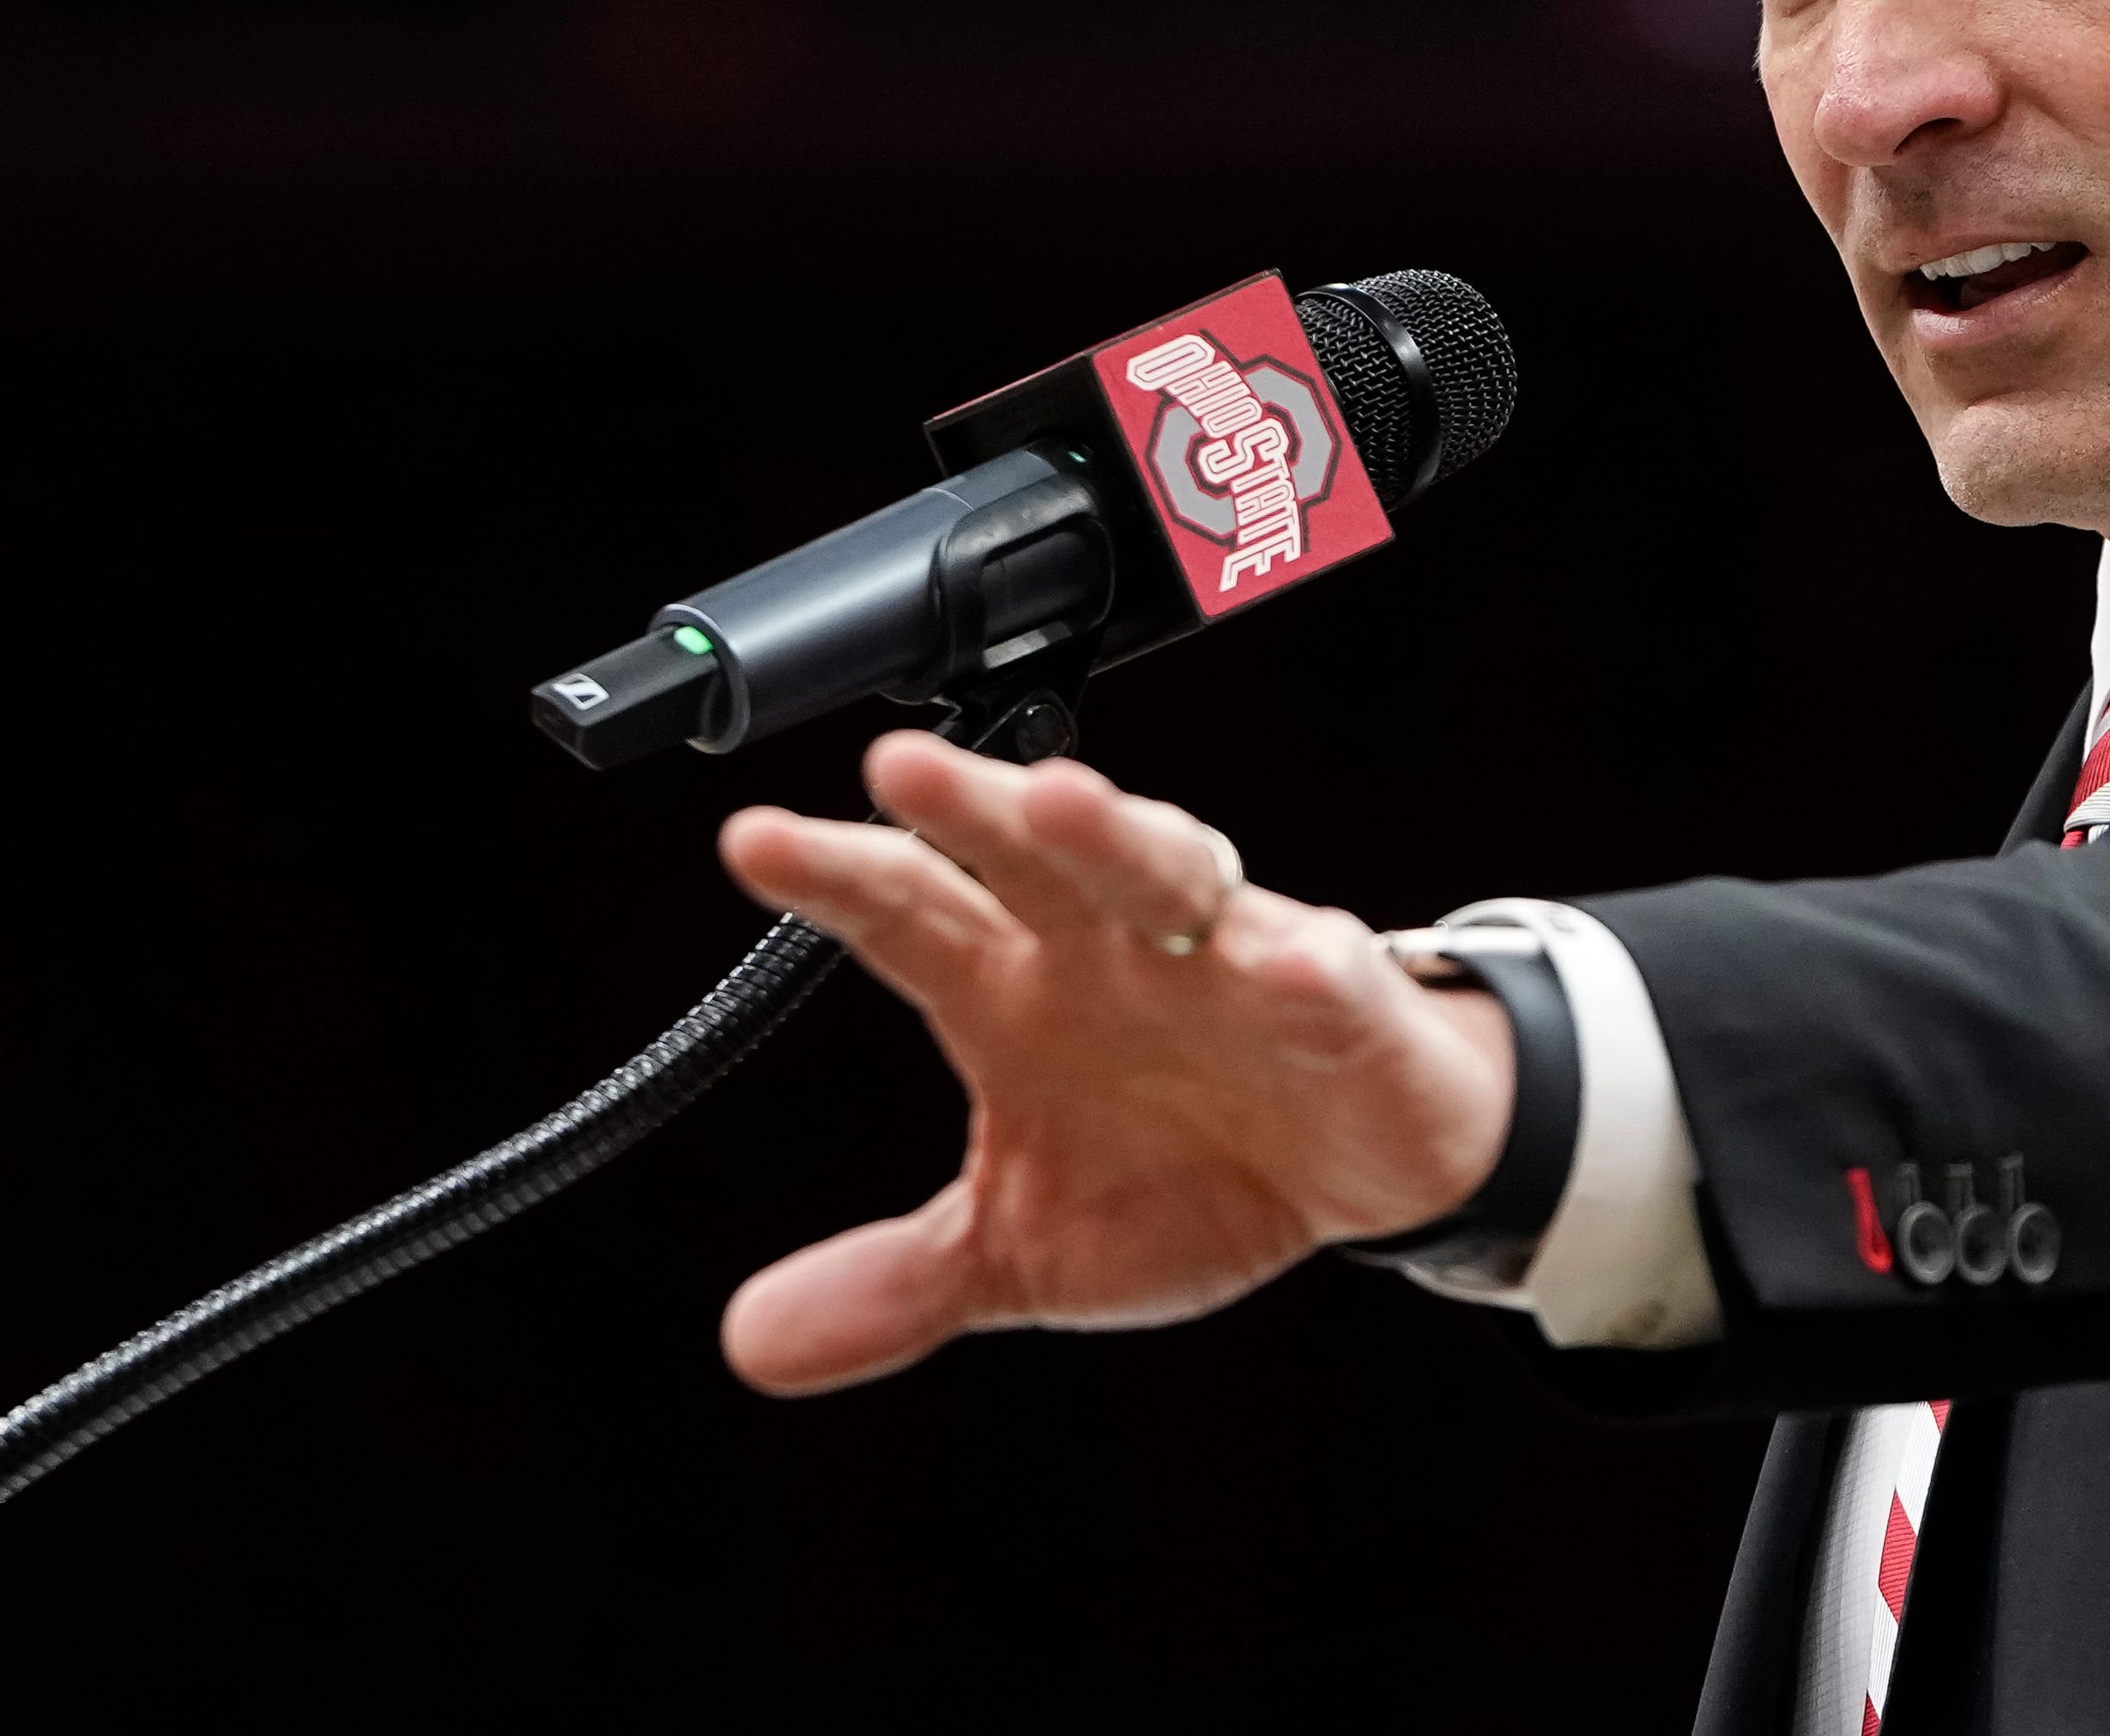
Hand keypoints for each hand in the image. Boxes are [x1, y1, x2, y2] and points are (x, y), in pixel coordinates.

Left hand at [709, 731, 1513, 1393]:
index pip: (912, 917)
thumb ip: (899, 1280)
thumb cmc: (1188, 1171)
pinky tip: (1297, 961)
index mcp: (1016, 990)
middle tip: (896, 765)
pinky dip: (1314, 963)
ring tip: (1062, 805)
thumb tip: (747, 1344)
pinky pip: (1329, 971)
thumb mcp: (1027, 1245)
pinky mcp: (1344, 999)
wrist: (1361, 1171)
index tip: (750, 841)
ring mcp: (1229, 959)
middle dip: (970, 807)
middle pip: (1029, 859)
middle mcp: (1112, 948)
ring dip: (1117, 836)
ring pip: (1166, 870)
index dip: (835, 880)